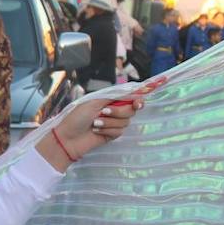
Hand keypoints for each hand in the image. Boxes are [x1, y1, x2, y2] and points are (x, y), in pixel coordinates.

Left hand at [39, 78, 163, 169]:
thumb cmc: (76, 117)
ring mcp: (114, 122)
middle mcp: (114, 109)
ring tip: (95, 124)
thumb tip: (133, 89)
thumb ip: (115, 96)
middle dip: (119, 111)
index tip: (156, 86)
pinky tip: (96, 131)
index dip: (143, 91)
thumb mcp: (94, 102)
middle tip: (104, 112)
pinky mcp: (112, 134)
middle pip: (132, 108)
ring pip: (126, 121)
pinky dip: (107, 130)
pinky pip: (119, 131)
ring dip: (110, 122)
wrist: (67, 138)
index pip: (131, 93)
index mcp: (109, 98)